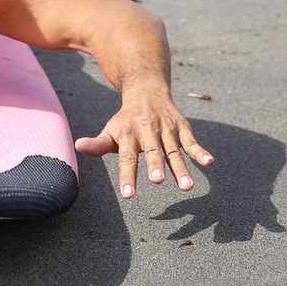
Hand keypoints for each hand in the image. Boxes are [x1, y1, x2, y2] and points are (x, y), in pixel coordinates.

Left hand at [74, 91, 213, 197]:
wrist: (146, 92)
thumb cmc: (126, 121)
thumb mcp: (110, 130)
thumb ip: (98, 144)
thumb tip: (77, 147)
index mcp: (128, 133)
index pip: (127, 157)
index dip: (127, 175)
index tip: (128, 194)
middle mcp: (148, 130)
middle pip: (152, 151)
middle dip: (155, 166)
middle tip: (157, 181)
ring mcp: (167, 129)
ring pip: (174, 150)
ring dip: (180, 167)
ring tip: (186, 186)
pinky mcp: (183, 128)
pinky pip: (192, 142)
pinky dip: (201, 152)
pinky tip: (209, 163)